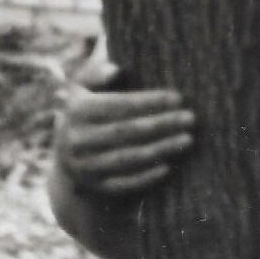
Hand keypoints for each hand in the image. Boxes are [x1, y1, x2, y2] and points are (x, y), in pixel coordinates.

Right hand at [54, 53, 194, 197]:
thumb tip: (115, 70)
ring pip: (128, 158)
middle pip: (126, 131)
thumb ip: (96, 74)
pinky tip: (169, 166)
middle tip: (190, 118)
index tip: (178, 97)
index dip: (149, 101)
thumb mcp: (82, 88)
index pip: (118, 105)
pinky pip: (124, 184)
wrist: (68, 156)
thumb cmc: (87, 112)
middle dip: (161, 124)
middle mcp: (76, 140)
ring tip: (188, 139)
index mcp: (75, 111)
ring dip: (161, 149)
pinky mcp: (95, 188)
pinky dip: (146, 176)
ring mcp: (84, 167)